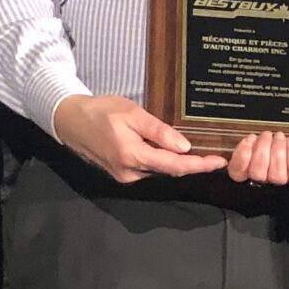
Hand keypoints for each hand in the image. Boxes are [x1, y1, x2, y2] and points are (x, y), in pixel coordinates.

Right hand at [52, 93, 227, 185]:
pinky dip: (163, 163)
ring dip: (178, 164)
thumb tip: (184, 147)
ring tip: (201, 155)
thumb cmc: (100, 111)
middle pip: (169, 172)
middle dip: (192, 166)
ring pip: (159, 172)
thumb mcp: (132, 113)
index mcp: (132, 156)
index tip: (218, 163)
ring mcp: (124, 177)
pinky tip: (174, 154)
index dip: (199, 166)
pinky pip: (149, 170)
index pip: (174, 166)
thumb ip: (158, 131)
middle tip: (215, 156)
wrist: (70, 120)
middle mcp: (130, 173)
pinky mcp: (122, 174)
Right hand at [224, 131, 288, 186]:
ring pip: (277, 175)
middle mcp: (262, 181)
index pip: (236, 172)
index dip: (242, 156)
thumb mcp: (254, 140)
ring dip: (277, 151)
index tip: (249, 140)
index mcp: (246, 171)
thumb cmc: (271, 144)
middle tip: (267, 135)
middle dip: (262, 150)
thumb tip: (249, 140)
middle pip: (257, 173)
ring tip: (279, 137)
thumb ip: (247, 142)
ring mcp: (280, 181)